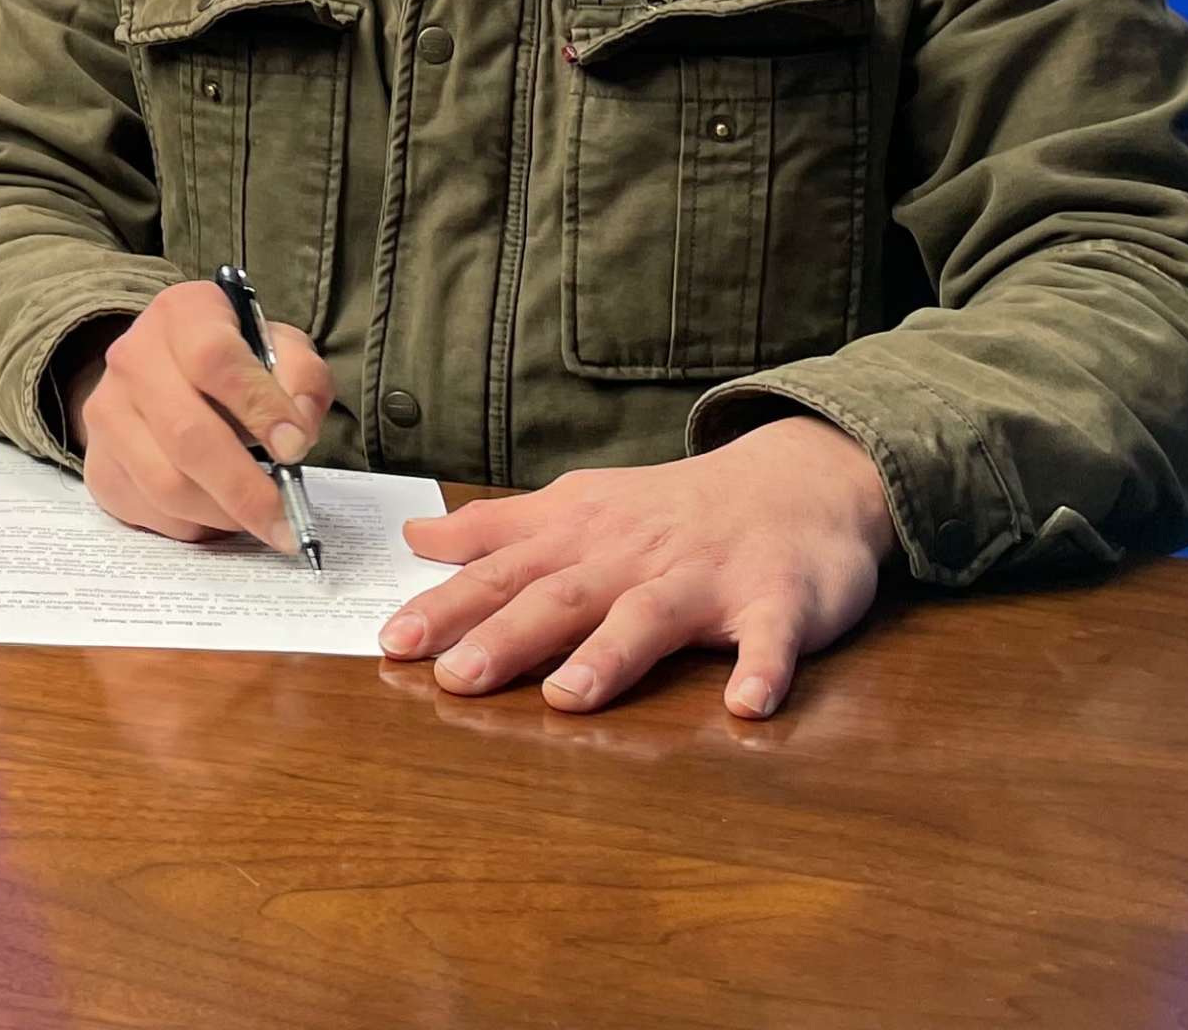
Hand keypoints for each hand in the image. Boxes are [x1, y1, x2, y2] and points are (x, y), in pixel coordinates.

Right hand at [61, 281, 332, 553]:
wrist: (163, 373)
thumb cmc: (234, 363)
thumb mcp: (278, 348)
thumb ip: (301, 378)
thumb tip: (296, 434)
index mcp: (182, 314)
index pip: (214, 359)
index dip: (260, 407)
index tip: (295, 447)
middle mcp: (132, 358)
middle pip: (187, 434)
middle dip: (246, 488)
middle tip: (287, 521)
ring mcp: (107, 413)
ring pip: (166, 484)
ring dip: (223, 514)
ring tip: (258, 517)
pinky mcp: (98, 464)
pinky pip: (150, 513)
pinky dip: (196, 525)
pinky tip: (219, 510)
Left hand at [382, 415, 897, 717]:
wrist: (796, 480)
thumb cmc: (672, 510)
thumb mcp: (579, 505)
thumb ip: (497, 529)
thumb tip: (416, 538)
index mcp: (584, 537)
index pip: (503, 571)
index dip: (447, 605)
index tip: (391, 642)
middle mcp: (634, 556)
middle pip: (563, 596)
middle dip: (507, 636)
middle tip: (454, 678)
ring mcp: (707, 578)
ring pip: (652, 616)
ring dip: (612, 655)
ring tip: (569, 697)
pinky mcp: (778, 601)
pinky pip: (771, 639)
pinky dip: (762, 669)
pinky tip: (747, 707)